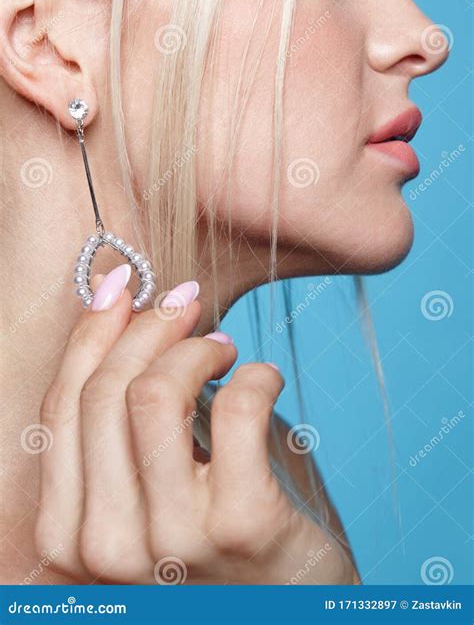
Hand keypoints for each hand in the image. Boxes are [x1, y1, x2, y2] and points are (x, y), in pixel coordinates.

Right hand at [35, 275, 353, 583]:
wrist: (287, 613)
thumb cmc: (216, 548)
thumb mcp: (146, 498)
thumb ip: (121, 432)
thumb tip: (123, 317)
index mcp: (69, 533)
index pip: (63, 404)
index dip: (91, 332)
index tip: (121, 286)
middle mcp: (107, 545)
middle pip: (106, 391)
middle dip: (148, 325)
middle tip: (186, 302)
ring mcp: (172, 539)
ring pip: (154, 393)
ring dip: (195, 347)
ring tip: (223, 346)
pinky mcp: (241, 523)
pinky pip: (235, 408)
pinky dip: (255, 374)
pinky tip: (264, 379)